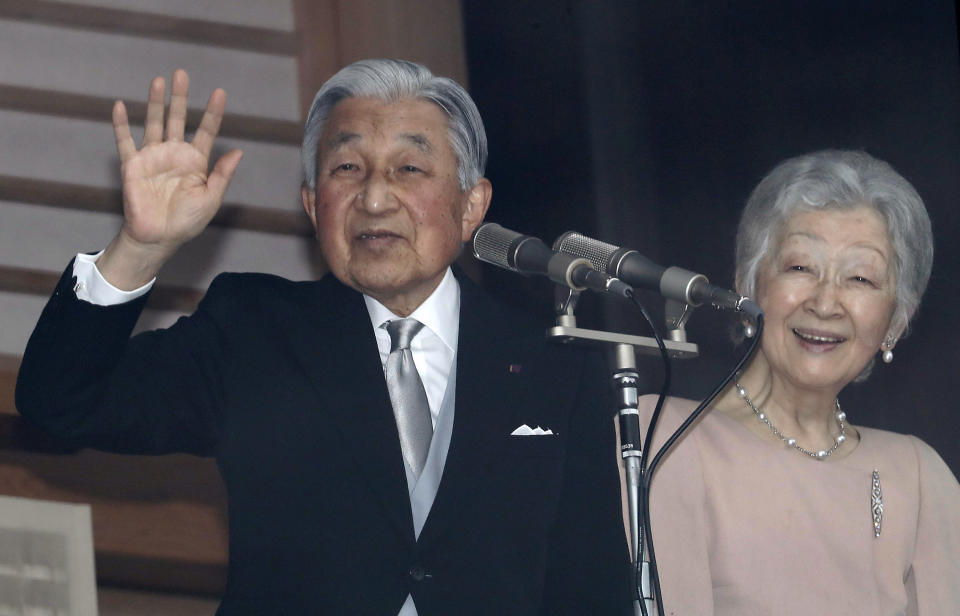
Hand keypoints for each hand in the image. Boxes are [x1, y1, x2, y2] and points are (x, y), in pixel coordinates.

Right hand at [99, 69, 242, 288]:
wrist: (159, 238)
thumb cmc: (187, 221)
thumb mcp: (211, 198)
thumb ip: (222, 174)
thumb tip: (239, 151)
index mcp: (196, 162)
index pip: (206, 131)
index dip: (212, 113)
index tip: (219, 92)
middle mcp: (174, 154)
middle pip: (178, 119)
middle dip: (180, 98)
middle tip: (182, 74)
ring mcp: (153, 157)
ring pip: (154, 123)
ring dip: (155, 103)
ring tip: (159, 81)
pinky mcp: (133, 166)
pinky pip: (125, 141)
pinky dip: (121, 124)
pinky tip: (121, 105)